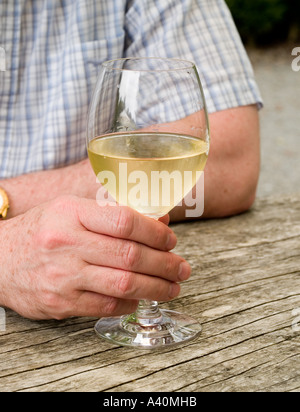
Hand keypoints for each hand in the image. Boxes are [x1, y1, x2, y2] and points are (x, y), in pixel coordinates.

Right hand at [0, 196, 190, 319]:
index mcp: (71, 213)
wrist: (0, 260)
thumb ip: (112, 213)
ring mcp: (63, 275)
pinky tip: (140, 297)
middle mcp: (67, 243)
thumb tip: (158, 219)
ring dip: (156, 288)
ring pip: (123, 284)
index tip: (171, 239)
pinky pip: (106, 305)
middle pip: (130, 256)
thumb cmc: (43, 231)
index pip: (125, 221)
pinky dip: (130, 302)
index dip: (156, 232)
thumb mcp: (71, 210)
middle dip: (165, 264)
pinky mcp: (61, 302)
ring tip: (172, 287)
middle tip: (182, 268)